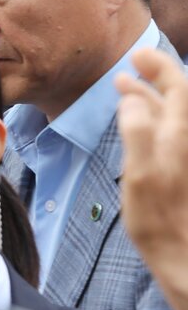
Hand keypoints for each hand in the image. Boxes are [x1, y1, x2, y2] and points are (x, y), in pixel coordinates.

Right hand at [117, 49, 187, 309]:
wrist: (187, 254)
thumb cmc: (160, 220)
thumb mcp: (140, 175)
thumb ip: (138, 132)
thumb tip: (133, 100)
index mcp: (180, 135)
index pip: (177, 86)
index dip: (159, 67)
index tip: (137, 55)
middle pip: (180, 98)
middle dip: (156, 80)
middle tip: (131, 70)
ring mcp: (187, 156)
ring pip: (175, 117)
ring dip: (153, 101)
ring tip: (129, 94)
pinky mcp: (183, 171)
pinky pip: (173, 135)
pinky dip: (157, 123)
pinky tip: (143, 129)